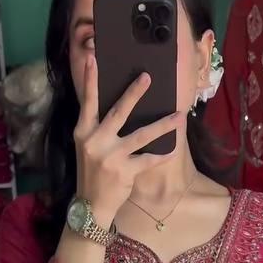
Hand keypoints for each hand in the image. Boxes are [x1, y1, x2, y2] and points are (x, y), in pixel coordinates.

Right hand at [74, 56, 181, 229]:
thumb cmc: (92, 173)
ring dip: (162, 125)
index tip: (93, 57)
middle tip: (147, 77)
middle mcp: (95, 141)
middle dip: (134, 93)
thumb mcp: (87, 147)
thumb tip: (119, 107)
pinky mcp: (124, 171)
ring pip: (141, 135)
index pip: (88, 101)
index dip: (90, 79)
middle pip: (118, 112)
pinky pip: (148, 160)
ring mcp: (110, 157)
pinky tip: (173, 150)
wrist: (90, 206)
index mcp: (83, 132)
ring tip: (179, 116)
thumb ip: (98, 128)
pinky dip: (161, 155)